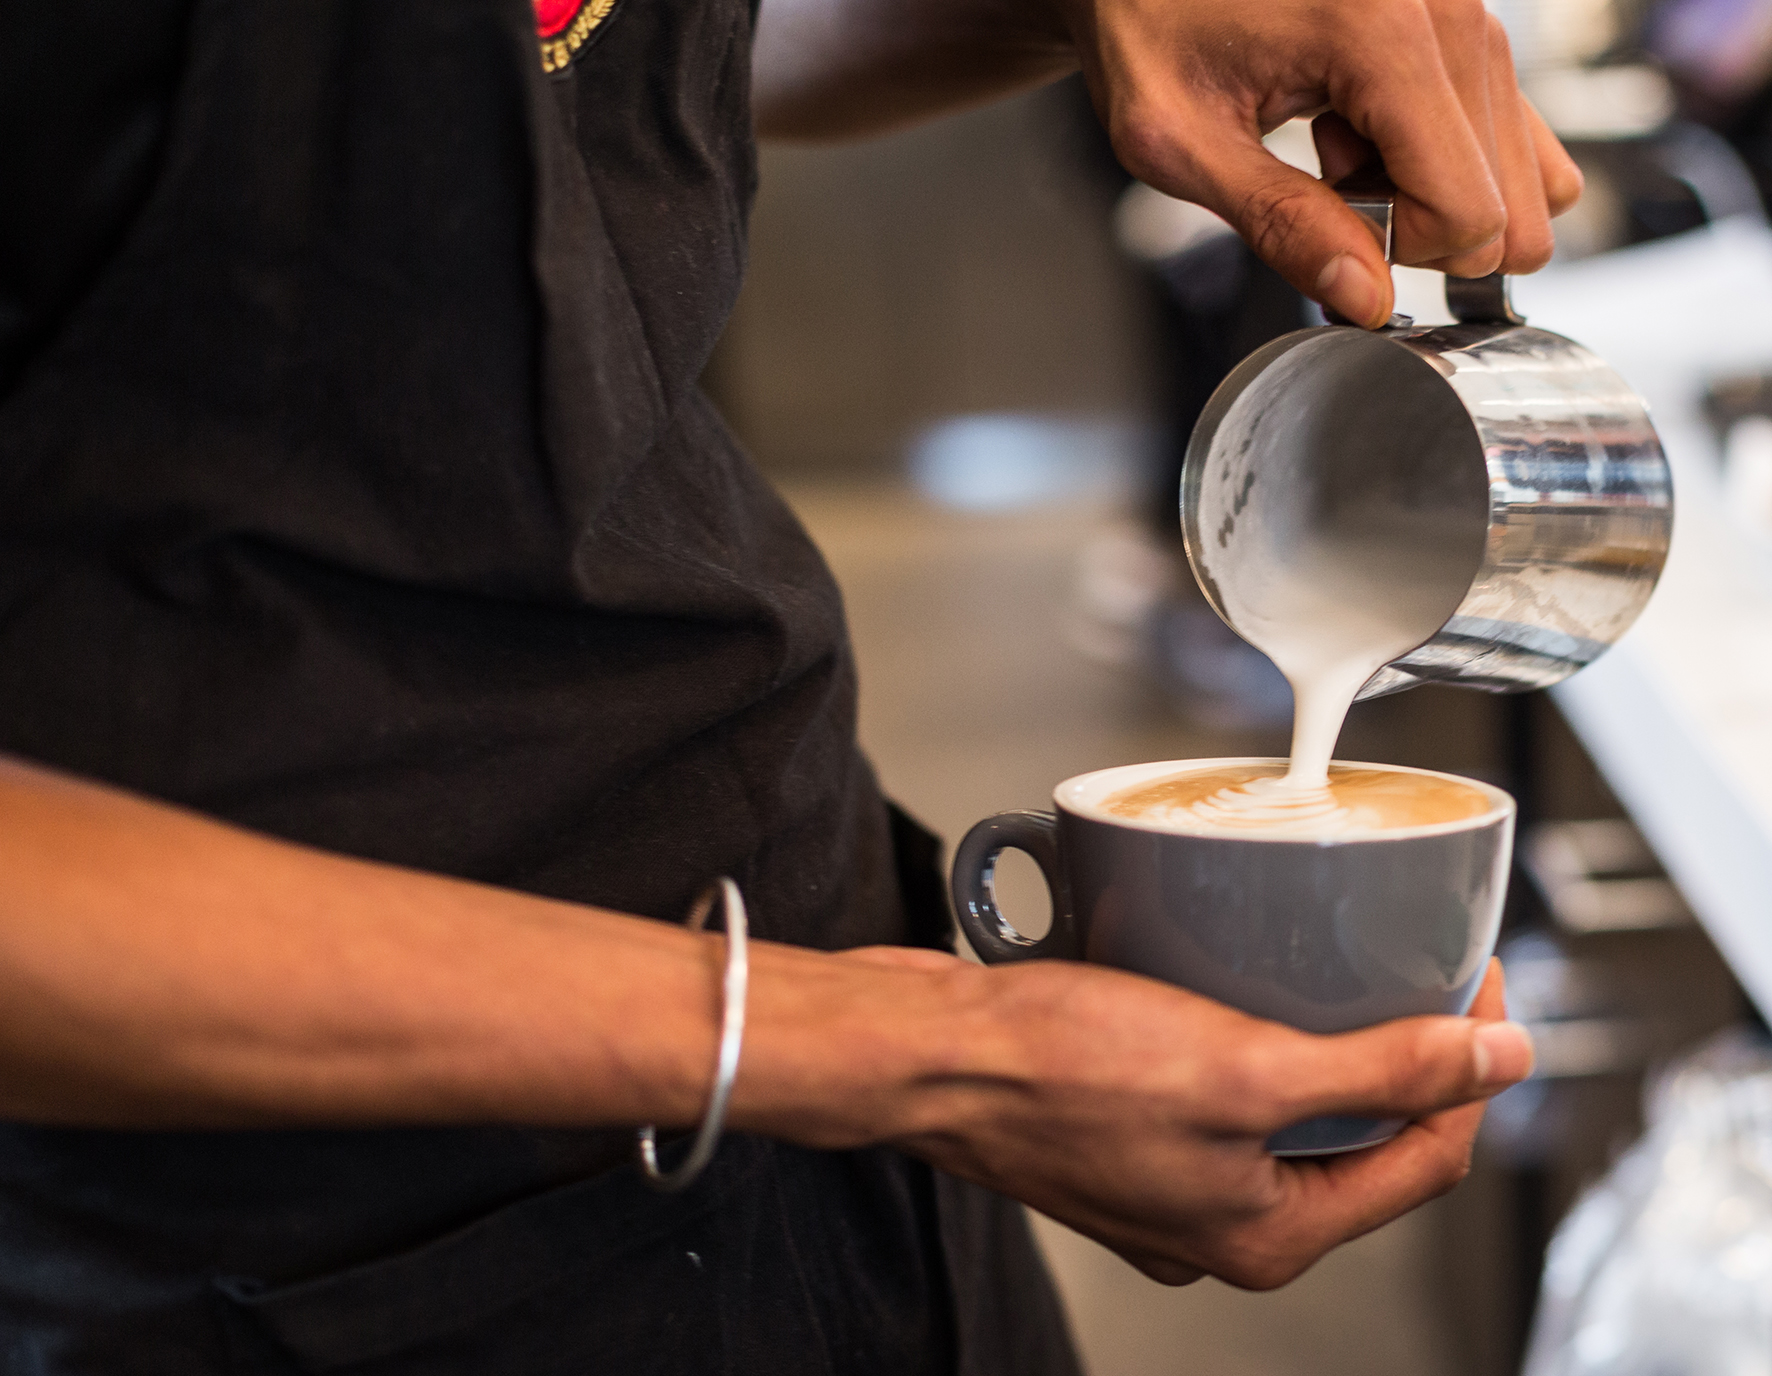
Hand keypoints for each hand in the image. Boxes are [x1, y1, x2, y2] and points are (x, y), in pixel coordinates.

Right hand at [871, 955, 1528, 1287]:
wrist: (922, 1058)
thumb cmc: (1055, 1071)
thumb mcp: (1242, 1070)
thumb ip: (1381, 1072)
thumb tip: (1504, 1062)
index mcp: (1268, 1233)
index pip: (1423, 1155)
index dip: (1468, 1064)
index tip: (1475, 977)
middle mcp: (1222, 1223)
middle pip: (1359, 1135)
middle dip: (1400, 1051)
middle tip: (1415, 961)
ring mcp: (1170, 1182)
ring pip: (1286, 1110)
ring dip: (1320, 1039)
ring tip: (1333, 962)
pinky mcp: (1124, 1133)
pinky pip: (1219, 1091)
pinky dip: (1243, 1037)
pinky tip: (1229, 981)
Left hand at [1058, 0, 1582, 325]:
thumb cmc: (1147, 28)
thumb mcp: (1179, 144)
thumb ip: (1279, 226)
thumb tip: (1368, 299)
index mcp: (1380, 30)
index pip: (1466, 211)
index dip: (1395, 252)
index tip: (1323, 223)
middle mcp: (1449, 6)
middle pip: (1503, 198)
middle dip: (1416, 224)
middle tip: (1324, 181)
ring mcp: (1469, 6)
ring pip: (1519, 170)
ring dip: (1426, 187)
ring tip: (1333, 145)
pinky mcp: (1466, 18)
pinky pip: (1508, 127)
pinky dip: (1444, 155)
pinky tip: (1363, 130)